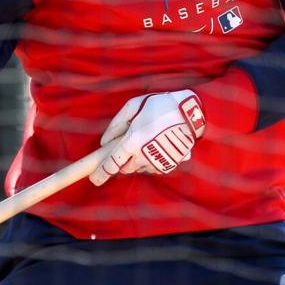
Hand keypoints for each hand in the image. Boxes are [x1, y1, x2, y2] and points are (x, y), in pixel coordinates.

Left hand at [89, 90, 205, 186]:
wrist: (191, 113)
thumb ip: (116, 124)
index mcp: (133, 141)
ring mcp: (158, 162)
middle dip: (123, 160)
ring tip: (148, 140)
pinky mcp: (170, 164)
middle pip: (125, 168)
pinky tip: (159, 144)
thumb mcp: (133, 106)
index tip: (94, 178)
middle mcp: (144, 155)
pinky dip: (152, 159)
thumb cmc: (161, 106)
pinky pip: (154, 167)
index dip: (101, 173)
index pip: (112, 163)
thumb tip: (104, 141)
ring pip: (140, 167)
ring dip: (139, 159)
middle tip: (129, 146)